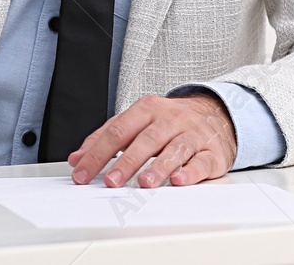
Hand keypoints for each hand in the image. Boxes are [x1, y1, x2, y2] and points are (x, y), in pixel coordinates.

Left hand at [66, 92, 236, 187]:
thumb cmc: (170, 121)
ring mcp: (192, 134)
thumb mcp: (137, 121)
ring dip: (159, 167)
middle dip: (126, 162)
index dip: (98, 153)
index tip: (82, 173)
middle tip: (111, 181)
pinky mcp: (211, 151)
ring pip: (175, 149)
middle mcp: (170, 119)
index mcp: (148, 109)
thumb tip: (78, 157)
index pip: (118, 130)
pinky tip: (179, 180)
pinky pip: (201, 161)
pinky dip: (191, 171)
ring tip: (145, 183)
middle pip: (146, 140)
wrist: (215, 113)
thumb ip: (107, 137)